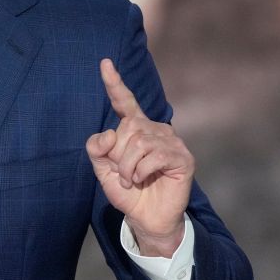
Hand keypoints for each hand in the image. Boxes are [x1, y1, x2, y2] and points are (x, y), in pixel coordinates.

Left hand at [87, 58, 194, 256]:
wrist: (146, 217)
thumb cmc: (128, 192)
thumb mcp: (103, 171)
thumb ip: (97, 150)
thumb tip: (107, 134)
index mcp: (136, 128)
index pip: (125, 102)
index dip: (115, 83)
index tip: (105, 63)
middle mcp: (155, 129)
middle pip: (126, 129)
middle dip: (118, 156)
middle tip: (124, 175)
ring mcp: (171, 141)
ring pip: (139, 142)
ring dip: (128, 167)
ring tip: (132, 181)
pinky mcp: (182, 157)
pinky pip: (154, 155)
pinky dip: (142, 171)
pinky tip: (144, 180)